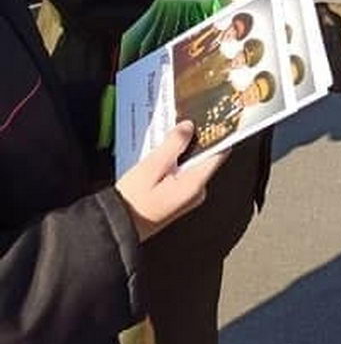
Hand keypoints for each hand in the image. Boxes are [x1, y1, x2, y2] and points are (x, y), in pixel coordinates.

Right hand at [116, 121, 228, 241]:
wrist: (118, 228)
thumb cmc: (132, 201)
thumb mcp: (150, 167)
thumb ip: (172, 145)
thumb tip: (189, 127)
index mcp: (195, 184)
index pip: (219, 153)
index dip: (218, 133)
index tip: (213, 116)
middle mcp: (198, 191)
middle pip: (205, 156)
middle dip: (195, 138)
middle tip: (183, 120)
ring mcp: (190, 196)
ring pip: (193, 163)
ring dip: (183, 149)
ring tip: (169, 133)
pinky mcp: (180, 196)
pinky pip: (183, 172)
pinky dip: (176, 160)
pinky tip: (162, 153)